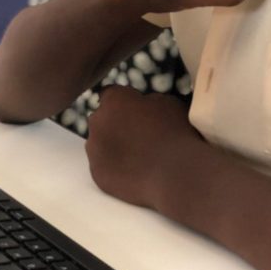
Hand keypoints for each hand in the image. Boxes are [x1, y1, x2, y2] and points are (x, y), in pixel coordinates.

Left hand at [86, 86, 201, 208]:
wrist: (176, 174)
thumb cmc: (176, 133)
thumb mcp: (166, 102)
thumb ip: (144, 101)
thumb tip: (139, 105)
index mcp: (114, 99)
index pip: (110, 95)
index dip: (124, 103)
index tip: (136, 113)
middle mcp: (97, 120)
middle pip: (102, 119)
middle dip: (115, 125)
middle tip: (138, 137)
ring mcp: (94, 148)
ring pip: (99, 143)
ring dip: (113, 146)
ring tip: (137, 158)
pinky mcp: (96, 173)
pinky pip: (102, 166)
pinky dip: (114, 168)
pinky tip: (133, 172)